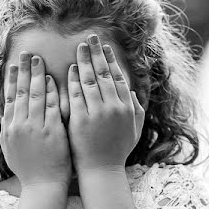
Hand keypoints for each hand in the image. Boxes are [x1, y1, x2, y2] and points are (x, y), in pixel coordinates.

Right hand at [0, 52, 70, 187]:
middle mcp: (19, 126)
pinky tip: (52, 79)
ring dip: (37, 75)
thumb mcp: (10, 148)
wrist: (42, 186)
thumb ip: (8, 127)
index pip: (9, 98)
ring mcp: (34, 129)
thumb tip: (3, 110)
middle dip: (23, 70)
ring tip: (39, 60)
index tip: (13, 64)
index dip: (11, 79)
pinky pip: (50, 108)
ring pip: (34, 96)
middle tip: (27, 53)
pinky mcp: (51, 133)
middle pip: (21, 92)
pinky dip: (50, 92)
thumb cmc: (29, 169)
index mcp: (8, 129)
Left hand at [67, 35, 144, 172]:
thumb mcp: (134, 130)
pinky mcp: (81, 120)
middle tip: (90, 38)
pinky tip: (71, 68)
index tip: (104, 48)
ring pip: (90, 81)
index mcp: (127, 108)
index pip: (119, 78)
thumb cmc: (117, 151)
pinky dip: (74, 80)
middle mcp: (114, 107)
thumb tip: (133, 92)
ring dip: (84, 61)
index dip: (111, 61)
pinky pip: (77, 95)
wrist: (101, 170)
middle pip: (104, 74)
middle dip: (97, 53)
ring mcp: (97, 113)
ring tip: (80, 47)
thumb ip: (136, 110)